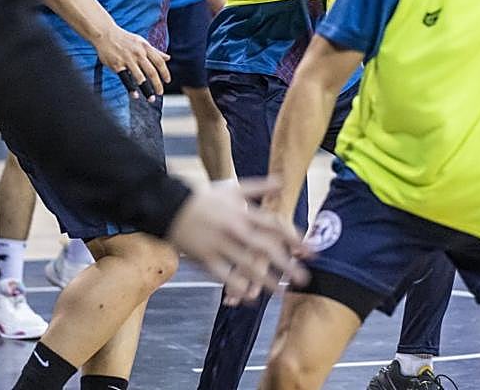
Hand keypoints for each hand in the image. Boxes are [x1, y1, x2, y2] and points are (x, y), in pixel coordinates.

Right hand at [93, 25, 169, 101]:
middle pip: (152, 72)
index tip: (168, 81)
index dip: (165, 72)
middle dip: (158, 84)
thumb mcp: (141, 42)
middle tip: (160, 93)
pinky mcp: (117, 65)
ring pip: (140, 77)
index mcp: (145, 47)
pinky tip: (135, 95)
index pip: (159, 62)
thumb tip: (168, 58)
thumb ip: (155, 51)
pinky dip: (131, 88)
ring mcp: (127, 60)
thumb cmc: (125, 39)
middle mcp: (138, 53)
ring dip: (147, 90)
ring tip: (150, 98)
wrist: (105, 34)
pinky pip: (126, 79)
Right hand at [166, 177, 307, 302]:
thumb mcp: (232, 188)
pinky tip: (249, 297)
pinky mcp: (205, 258)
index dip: (293, 237)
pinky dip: (237, 287)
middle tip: (304, 278)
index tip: (309, 250)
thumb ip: (259, 187)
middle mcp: (234, 229)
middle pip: (265, 248)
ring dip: (266, 280)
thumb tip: (282, 182)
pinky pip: (224, 276)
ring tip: (282, 291)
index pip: (274, 225)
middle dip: (286, 264)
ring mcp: (219, 245)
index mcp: (242, 213)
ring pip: (247, 266)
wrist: (170, 206)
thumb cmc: (204, 197)